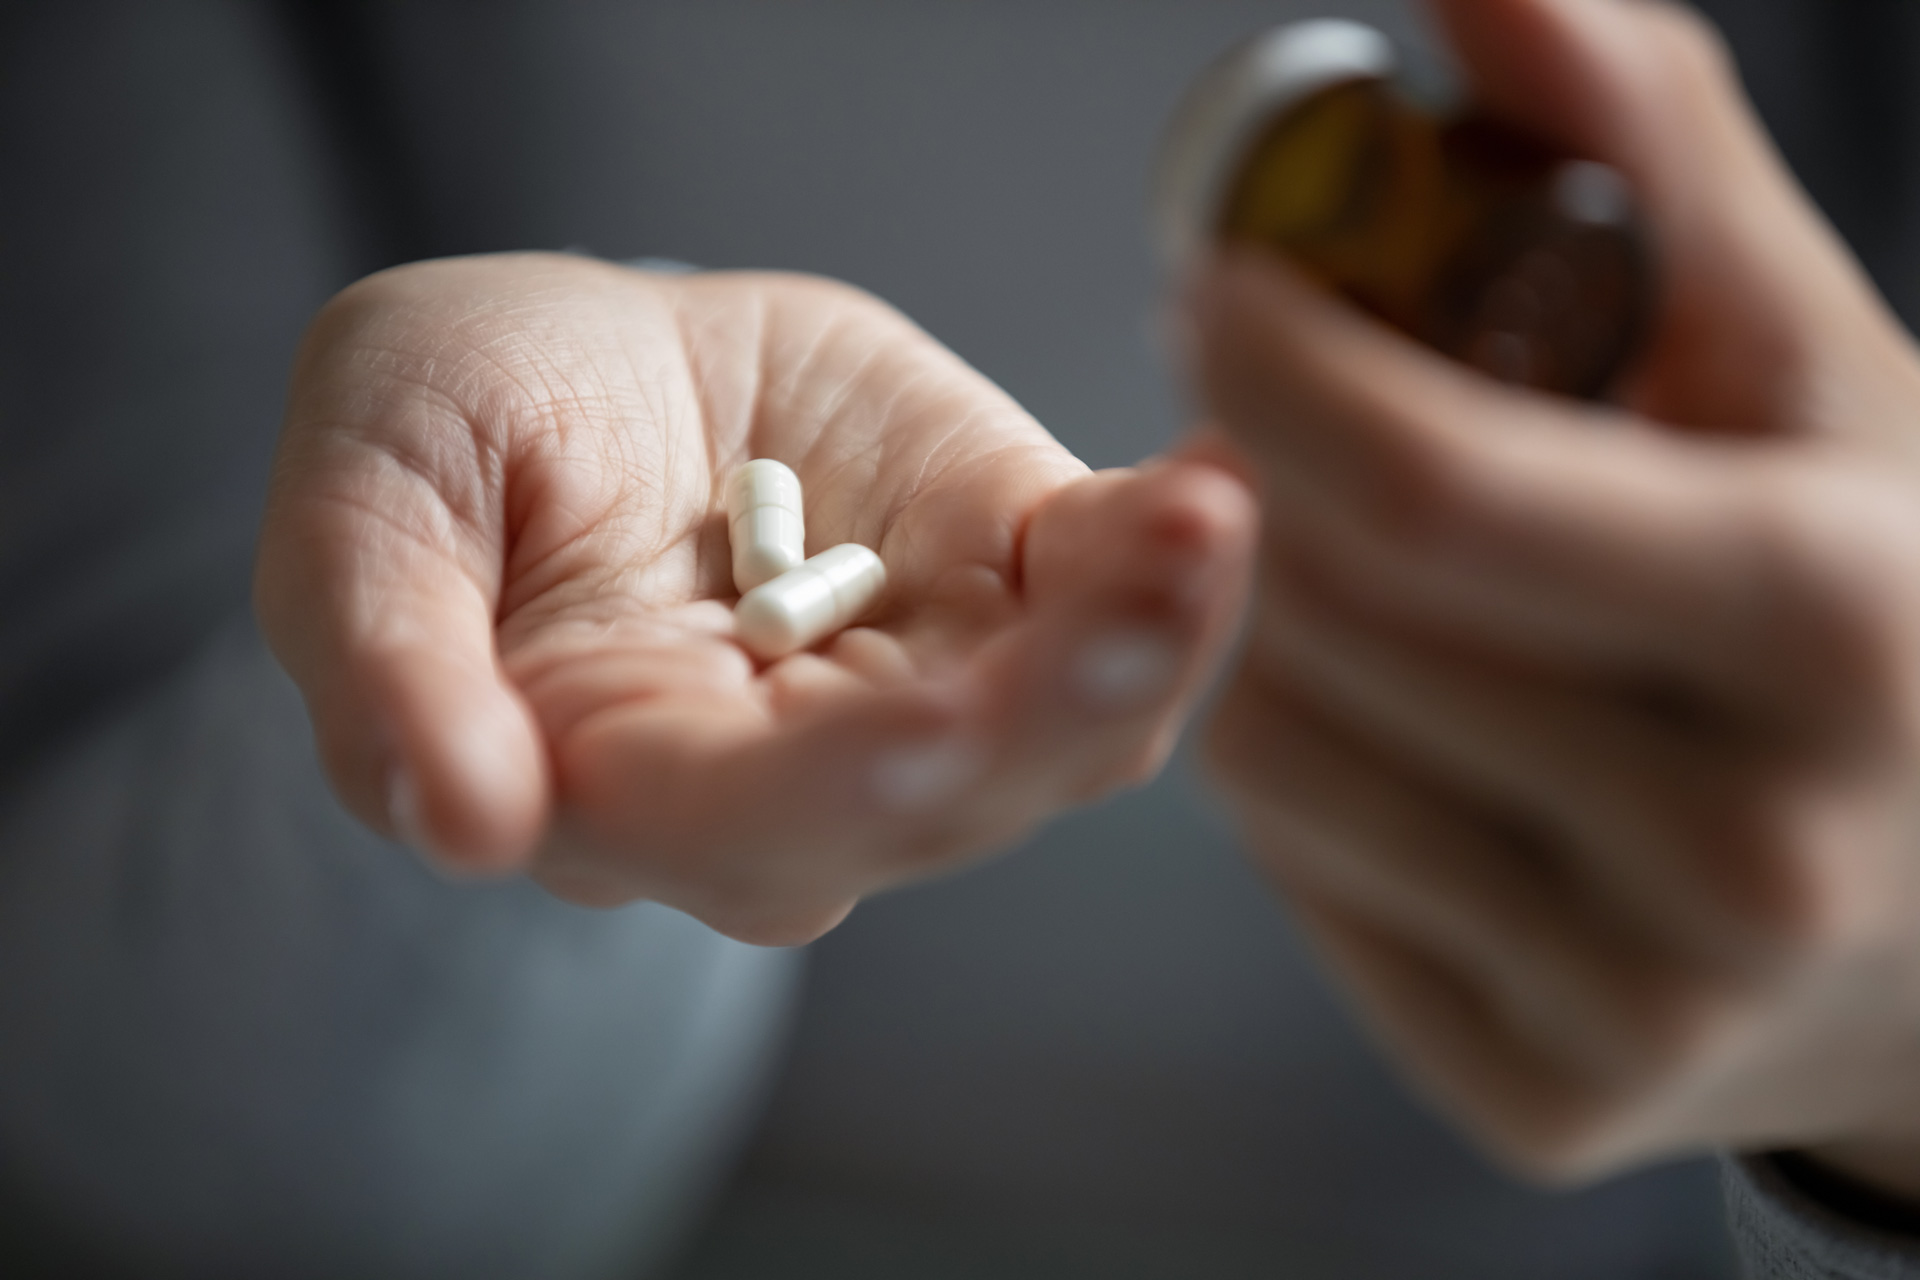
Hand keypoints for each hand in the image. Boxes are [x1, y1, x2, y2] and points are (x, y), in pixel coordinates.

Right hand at [257, 255, 1253, 943]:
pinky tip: (1219, 483)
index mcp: (628, 781)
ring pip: (1060, 727)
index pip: (736, 825)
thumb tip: (458, 820)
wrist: (575, 368)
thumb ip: (383, 664)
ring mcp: (922, 674)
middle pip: (943, 799)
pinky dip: (1171, 555)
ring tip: (1202, 526)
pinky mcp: (1004, 572)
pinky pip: (1106, 591)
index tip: (921, 733)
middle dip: (1043, 718)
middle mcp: (798, 773)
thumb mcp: (361, 511)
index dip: (825, 792)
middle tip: (1135, 612)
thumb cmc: (450, 439)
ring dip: (1142, 642)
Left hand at [1189, 0, 1919, 1187]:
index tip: (1213, 278)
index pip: (1432, 487)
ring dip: (1265, 628)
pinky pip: (1304, 881)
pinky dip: (1308, 777)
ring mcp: (1642, 1011)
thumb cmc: (1879, 604)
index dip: (1277, 361)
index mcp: (1829, 624)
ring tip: (1372, 583)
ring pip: (1275, 753)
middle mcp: (1746, 849)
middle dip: (1260, 484)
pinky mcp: (1544, 1104)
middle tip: (1290, 417)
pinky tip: (1408, 735)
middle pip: (1323, 615)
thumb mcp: (1813, 368)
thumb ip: (1659, 161)